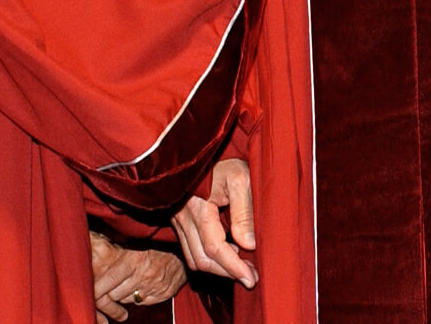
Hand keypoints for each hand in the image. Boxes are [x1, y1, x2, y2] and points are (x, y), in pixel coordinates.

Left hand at [89, 232, 185, 321]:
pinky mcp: (163, 294)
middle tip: (107, 288)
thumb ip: (117, 244)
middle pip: (114, 295)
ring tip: (127, 283)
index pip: (107, 281)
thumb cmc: (155, 243)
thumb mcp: (136, 240)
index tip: (88, 291)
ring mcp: (154, 287)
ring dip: (123, 295)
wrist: (185, 248)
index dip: (95, 290)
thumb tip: (94, 238)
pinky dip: (138, 297)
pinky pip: (142, 302)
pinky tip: (141, 285)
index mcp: (133, 260)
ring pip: (127, 300)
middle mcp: (143, 275)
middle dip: (108, 293)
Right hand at [171, 158, 257, 288]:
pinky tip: (229, 252)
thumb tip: (249, 245)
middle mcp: (184, 218)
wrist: (200, 150)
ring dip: (218, 268)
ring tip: (242, 266)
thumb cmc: (224, 163)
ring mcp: (179, 221)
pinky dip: (209, 258)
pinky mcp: (180, 223)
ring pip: (195, 258)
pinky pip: (191, 250)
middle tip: (251, 276)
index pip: (215, 248)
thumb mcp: (241, 180)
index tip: (251, 278)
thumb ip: (244, 213)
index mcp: (198, 208)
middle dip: (228, 272)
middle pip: (202, 259)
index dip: (234, 267)